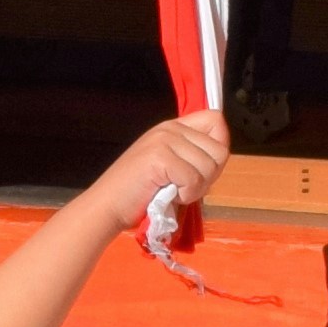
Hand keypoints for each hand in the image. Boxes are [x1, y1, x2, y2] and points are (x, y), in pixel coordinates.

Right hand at [88, 112, 230, 232]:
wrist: (107, 205)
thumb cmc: (138, 192)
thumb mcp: (170, 165)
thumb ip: (192, 156)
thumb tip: (220, 158)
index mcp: (174, 127)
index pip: (216, 121)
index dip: (218, 148)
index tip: (202, 169)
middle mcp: (170, 128)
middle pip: (220, 150)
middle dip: (209, 176)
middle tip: (184, 187)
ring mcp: (164, 140)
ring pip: (209, 167)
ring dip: (195, 189)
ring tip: (173, 192)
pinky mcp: (160, 157)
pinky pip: (194, 180)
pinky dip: (185, 196)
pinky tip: (168, 196)